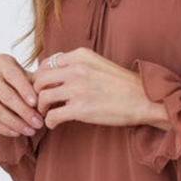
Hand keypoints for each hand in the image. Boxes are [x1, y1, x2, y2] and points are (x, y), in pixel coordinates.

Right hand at [0, 54, 44, 137]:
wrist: (1, 85)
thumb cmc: (21, 81)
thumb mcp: (30, 76)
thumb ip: (41, 81)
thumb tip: (55, 88)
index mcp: (1, 61)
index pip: (13, 75)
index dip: (24, 89)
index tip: (36, 103)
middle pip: (5, 95)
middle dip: (23, 111)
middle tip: (38, 123)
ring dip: (15, 123)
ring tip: (31, 131)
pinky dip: (2, 128)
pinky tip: (16, 133)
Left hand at [31, 48, 169, 130]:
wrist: (145, 99)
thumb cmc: (124, 85)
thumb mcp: (99, 64)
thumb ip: (78, 65)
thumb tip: (56, 74)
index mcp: (80, 55)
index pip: (47, 63)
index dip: (41, 77)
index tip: (44, 88)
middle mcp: (76, 68)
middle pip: (40, 79)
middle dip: (36, 92)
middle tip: (40, 102)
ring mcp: (78, 88)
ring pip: (42, 96)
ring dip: (40, 108)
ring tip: (46, 114)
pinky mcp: (80, 108)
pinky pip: (52, 116)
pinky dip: (49, 122)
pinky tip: (54, 124)